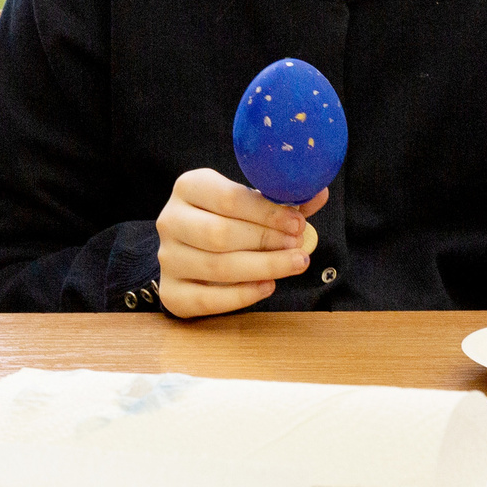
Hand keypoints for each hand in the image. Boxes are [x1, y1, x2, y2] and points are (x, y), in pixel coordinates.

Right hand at [155, 167, 327, 318]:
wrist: (191, 248)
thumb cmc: (228, 219)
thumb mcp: (250, 203)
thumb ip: (282, 201)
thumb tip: (318, 194)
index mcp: (188, 187)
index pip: (228, 198)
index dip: (267, 213)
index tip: (298, 223)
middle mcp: (170, 220)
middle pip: (220, 234)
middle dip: (266, 242)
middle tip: (298, 247)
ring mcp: (168, 258)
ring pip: (217, 267)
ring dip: (263, 267)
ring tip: (294, 264)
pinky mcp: (172, 292)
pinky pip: (208, 299)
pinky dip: (242, 295)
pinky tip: (268, 285)